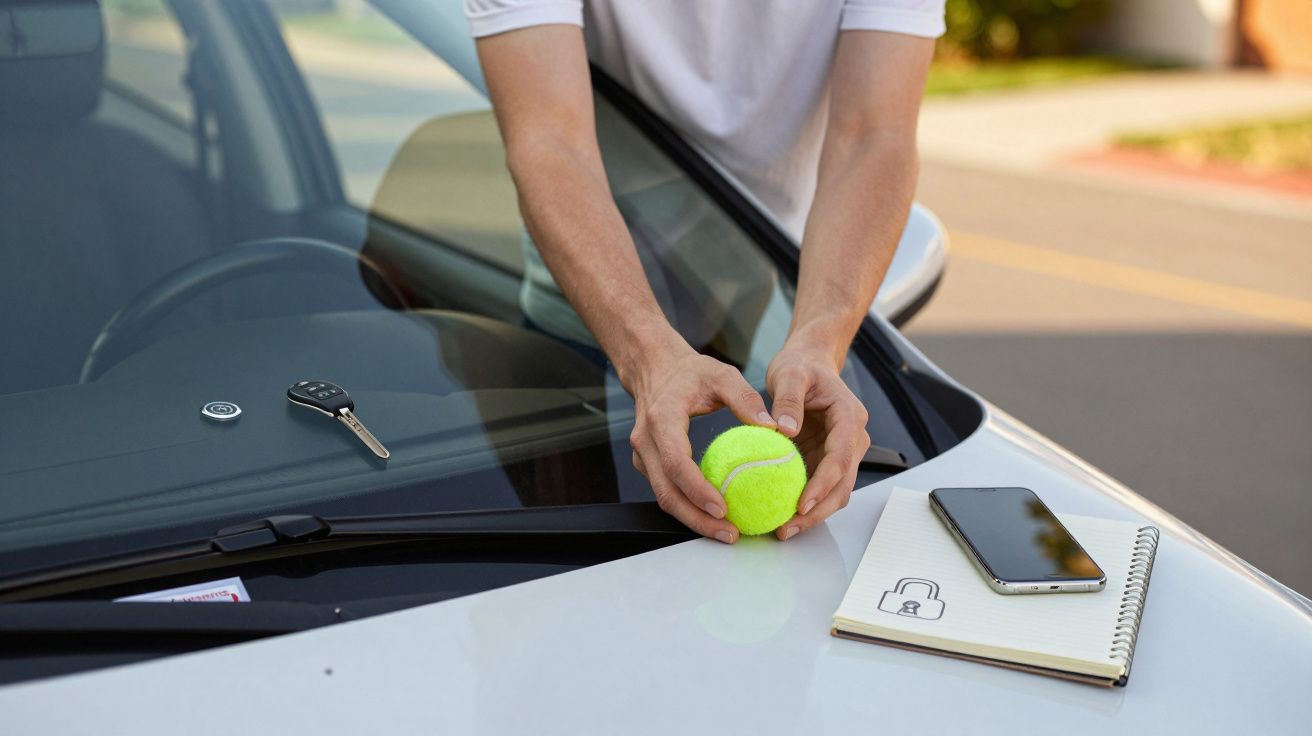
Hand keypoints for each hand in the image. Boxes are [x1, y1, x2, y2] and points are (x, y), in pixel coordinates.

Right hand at [627, 347, 775, 543]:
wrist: (654, 368)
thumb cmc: (690, 372)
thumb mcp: (722, 374)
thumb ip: (746, 398)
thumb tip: (774, 426)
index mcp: (661, 419)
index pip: (676, 463)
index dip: (697, 490)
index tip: (723, 507)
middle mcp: (645, 441)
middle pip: (666, 492)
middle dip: (697, 519)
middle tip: (729, 533)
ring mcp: (643, 455)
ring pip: (664, 497)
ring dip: (693, 519)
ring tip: (727, 531)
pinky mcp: (648, 464)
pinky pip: (666, 491)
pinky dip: (688, 507)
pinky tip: (714, 514)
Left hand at [765, 347, 870, 540]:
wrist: (809, 361)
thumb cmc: (802, 365)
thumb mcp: (790, 374)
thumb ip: (788, 401)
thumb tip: (785, 431)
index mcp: (849, 418)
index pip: (841, 458)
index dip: (823, 484)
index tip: (801, 503)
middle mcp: (852, 439)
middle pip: (842, 484)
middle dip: (818, 510)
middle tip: (788, 527)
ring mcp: (840, 451)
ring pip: (834, 491)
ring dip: (812, 513)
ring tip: (783, 529)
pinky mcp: (825, 458)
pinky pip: (818, 486)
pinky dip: (803, 502)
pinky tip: (780, 514)